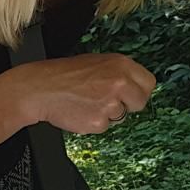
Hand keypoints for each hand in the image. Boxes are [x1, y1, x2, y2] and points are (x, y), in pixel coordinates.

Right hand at [24, 52, 155, 133]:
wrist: (40, 89)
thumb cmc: (63, 75)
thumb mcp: (95, 62)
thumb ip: (118, 73)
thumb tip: (133, 86)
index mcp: (120, 64)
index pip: (149, 82)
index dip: (139, 90)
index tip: (131, 94)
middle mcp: (119, 83)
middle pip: (141, 102)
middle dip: (128, 105)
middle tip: (109, 101)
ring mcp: (110, 103)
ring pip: (121, 116)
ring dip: (107, 114)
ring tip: (87, 102)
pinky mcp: (99, 121)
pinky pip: (104, 127)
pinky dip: (93, 123)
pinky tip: (81, 111)